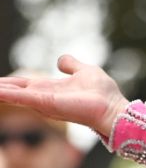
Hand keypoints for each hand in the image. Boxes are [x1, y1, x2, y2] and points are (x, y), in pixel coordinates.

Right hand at [0, 55, 129, 137]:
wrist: (112, 108)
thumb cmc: (103, 94)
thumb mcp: (84, 71)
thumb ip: (71, 65)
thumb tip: (60, 60)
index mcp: (50, 88)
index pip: (23, 84)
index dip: (8, 83)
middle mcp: (43, 96)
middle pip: (14, 89)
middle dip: (0, 87)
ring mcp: (42, 101)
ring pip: (13, 94)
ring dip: (0, 91)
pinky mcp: (45, 104)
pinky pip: (21, 97)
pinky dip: (7, 94)